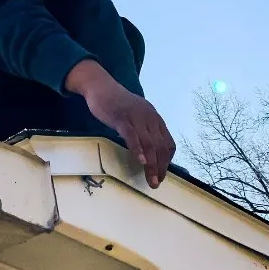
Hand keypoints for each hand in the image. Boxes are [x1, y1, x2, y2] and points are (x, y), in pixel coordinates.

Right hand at [65, 59, 174, 188]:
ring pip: (149, 144)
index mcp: (155, 118)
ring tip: (150, 180)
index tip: (161, 175)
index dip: (167, 162)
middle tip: (156, 183)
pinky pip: (132, 135)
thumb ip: (143, 130)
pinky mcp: (122, 117)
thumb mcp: (136, 116)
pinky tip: (140, 161)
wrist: (100, 86)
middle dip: (161, 167)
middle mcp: (150, 117)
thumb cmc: (116, 104)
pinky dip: (137, 149)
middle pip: (161, 146)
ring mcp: (136, 117)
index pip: (168, 143)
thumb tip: (148, 151)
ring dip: (152, 165)